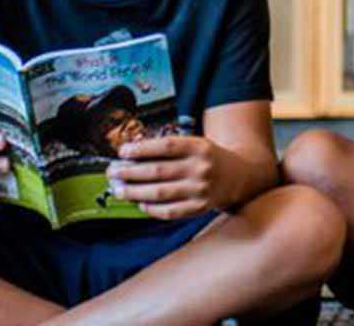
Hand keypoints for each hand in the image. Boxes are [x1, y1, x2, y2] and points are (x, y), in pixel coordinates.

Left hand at [109, 135, 244, 219]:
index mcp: (200, 147)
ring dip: (135, 192)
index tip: (122, 152)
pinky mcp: (200, 207)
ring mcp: (201, 190)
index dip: (141, 149)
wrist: (240, 176)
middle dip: (130, 172)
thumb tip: (132, 157)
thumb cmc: (209, 159)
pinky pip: (170, 211)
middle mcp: (202, 168)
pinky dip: (152, 208)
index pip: (166, 146)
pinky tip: (140, 203)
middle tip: (113, 172)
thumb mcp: (196, 144)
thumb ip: (169, 149)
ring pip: (160, 193)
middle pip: (158, 171)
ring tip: (119, 190)